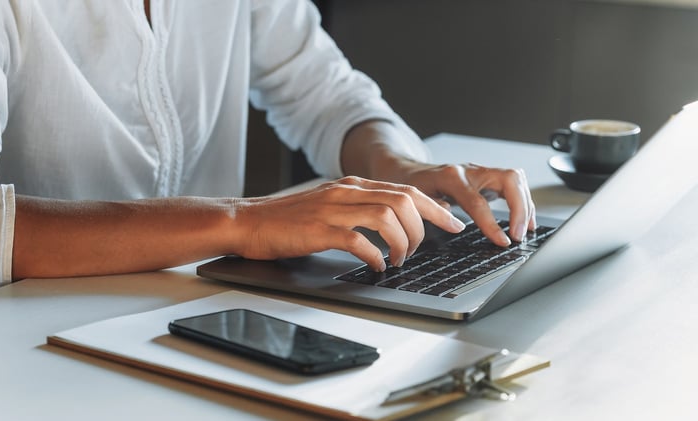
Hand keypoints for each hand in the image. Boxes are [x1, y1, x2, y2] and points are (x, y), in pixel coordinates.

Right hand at [231, 176, 465, 270]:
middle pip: (402, 200)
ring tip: (398, 260)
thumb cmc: (287, 220)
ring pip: (386, 217)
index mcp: (351, 185)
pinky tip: (376, 265)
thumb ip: (357, 208)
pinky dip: (374, 254)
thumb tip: (392, 223)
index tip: (452, 224)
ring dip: (401, 242)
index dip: (434, 208)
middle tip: (424, 249)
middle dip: (424, 227)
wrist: (248, 221)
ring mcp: (332, 209)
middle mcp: (346, 192)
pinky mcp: (319, 230)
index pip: (405, 190)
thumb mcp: (328, 204)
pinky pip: (358, 240)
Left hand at [401, 161, 536, 245]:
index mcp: (452, 177)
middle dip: (520, 207)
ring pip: (516, 179)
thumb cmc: (414, 187)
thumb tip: (454, 222)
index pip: (478, 201)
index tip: (503, 242)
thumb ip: (433, 209)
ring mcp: (482, 172)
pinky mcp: (488, 178)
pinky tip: (525, 220)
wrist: (412, 171)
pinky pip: (514, 185)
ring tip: (526, 230)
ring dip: (525, 205)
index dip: (492, 223)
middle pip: (508, 179)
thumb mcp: (416, 200)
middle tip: (519, 235)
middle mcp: (471, 170)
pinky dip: (523, 202)